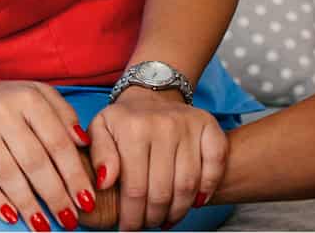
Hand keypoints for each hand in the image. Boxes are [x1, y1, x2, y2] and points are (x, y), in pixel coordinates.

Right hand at [0, 69, 96, 231]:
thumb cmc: (3, 99)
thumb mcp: (36, 93)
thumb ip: (63, 114)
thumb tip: (83, 142)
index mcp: (29, 97)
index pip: (58, 141)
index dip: (74, 174)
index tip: (86, 199)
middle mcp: (3, 111)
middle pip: (35, 161)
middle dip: (55, 195)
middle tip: (69, 220)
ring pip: (8, 173)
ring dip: (28, 205)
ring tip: (43, 227)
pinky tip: (11, 217)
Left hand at [88, 87, 226, 230]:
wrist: (150, 94)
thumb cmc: (123, 121)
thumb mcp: (99, 131)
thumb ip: (99, 156)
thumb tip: (105, 181)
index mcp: (133, 128)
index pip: (135, 189)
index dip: (132, 217)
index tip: (127, 229)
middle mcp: (164, 124)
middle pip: (162, 191)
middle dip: (153, 217)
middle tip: (147, 224)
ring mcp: (189, 124)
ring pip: (188, 184)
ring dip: (178, 210)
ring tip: (166, 218)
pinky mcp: (209, 125)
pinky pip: (215, 163)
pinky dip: (208, 187)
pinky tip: (195, 202)